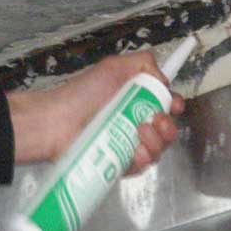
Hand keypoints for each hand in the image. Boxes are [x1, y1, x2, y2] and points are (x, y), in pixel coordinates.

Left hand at [6, 51, 184, 171]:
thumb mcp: (113, 67)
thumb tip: (164, 80)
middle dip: (168, 126)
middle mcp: (136, 123)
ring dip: (157, 141)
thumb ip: (143, 63)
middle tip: (156, 120)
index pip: (165, 105)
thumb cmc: (83, 92)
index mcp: (137, 100)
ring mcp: (128, 146)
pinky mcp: (119, 165)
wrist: (55, 121)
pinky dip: (144, 159)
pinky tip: (137, 151)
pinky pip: (141, 166)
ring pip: (158, 149)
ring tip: (140, 132)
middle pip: (166, 130)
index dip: (175, 105)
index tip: (174, 105)